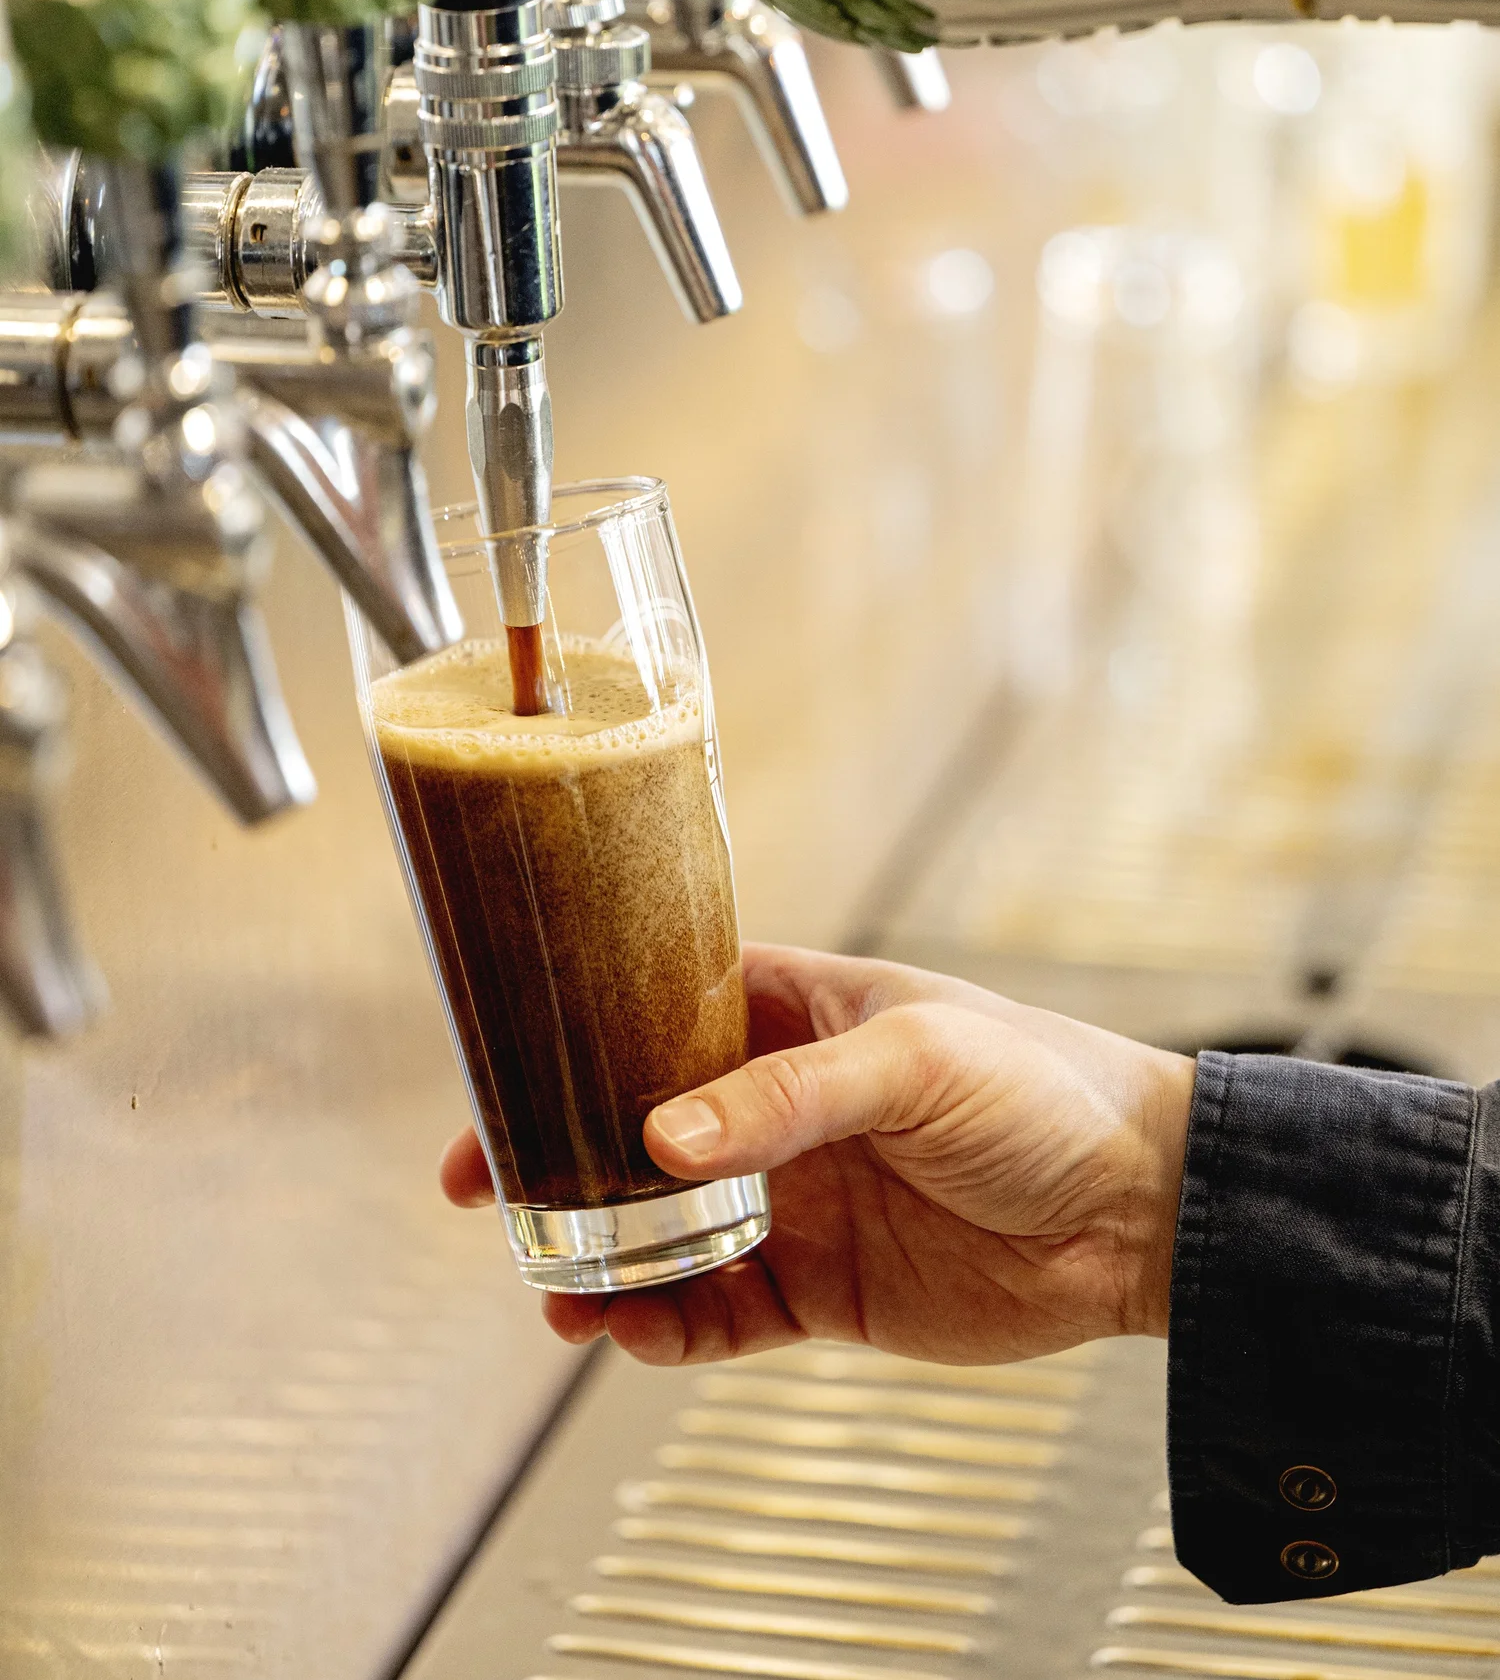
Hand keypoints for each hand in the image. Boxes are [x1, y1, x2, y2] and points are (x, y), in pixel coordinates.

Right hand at [440, 943, 1195, 1369]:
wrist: (1144, 1210)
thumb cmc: (1044, 1087)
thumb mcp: (913, 1059)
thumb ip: (786, 1096)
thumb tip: (660, 1139)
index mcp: (795, 1013)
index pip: (656, 1015)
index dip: (572, 1044)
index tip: (498, 1081)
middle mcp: (778, 1107)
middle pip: (635, 1129)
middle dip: (557, 1162)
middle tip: (488, 1198)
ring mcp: (794, 1200)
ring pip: (661, 1231)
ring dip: (601, 1259)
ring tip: (561, 1294)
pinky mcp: (821, 1289)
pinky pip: (716, 1312)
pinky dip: (664, 1326)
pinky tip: (631, 1331)